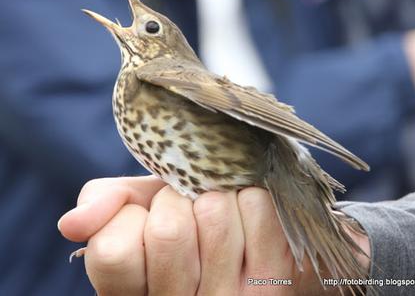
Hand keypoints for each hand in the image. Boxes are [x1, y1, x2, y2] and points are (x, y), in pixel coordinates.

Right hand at [58, 176, 369, 294]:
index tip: (150, 219)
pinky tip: (246, 220)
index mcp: (135, 294)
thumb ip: (106, 207)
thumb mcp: (140, 211)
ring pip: (212, 211)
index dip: (133, 217)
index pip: (112, 250)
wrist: (246, 244)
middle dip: (177, 200)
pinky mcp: (275, 281)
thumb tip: (72, 224)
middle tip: (188, 211)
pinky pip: (256, 205)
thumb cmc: (186, 224)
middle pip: (169, 229)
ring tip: (217, 216)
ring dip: (213, 196)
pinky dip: (248, 198)